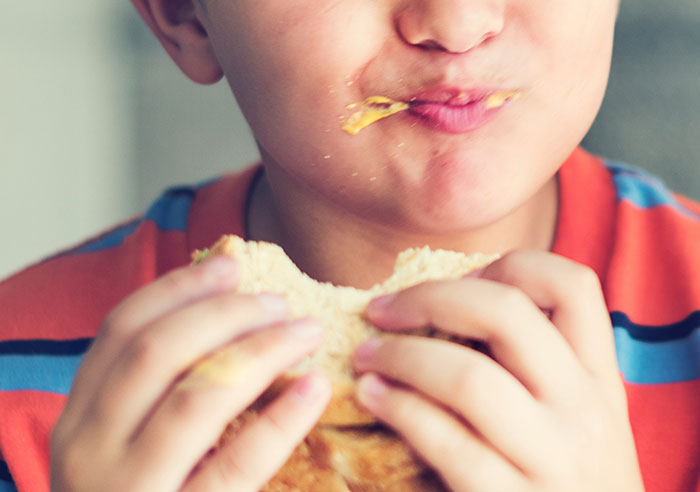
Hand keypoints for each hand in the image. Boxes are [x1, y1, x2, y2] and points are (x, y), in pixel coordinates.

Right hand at [51, 256, 330, 491]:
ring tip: (305, 331)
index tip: (231, 265)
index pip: (121, 329)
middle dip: (226, 313)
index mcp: (80, 419)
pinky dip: (281, 418)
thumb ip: (158, 388)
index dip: (178, 288)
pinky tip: (316, 388)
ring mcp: (130, 491)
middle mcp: (90, 451)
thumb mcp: (126, 443)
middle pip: (159, 351)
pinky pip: (236, 463)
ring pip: (197, 396)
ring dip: (259, 350)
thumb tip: (227, 309)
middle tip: (280, 301)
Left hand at [352, 250, 643, 491]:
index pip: (572, 284)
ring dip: (401, 355)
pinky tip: (374, 397)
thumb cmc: (563, 477)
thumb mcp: (572, 416)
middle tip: (383, 309)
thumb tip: (442, 306)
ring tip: (367, 355)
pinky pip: (445, 440)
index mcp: (598, 378)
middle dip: (428, 298)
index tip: (457, 281)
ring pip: (468, 376)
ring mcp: (553, 459)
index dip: (506, 264)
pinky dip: (397, 407)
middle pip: (506, 312)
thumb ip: (532, 364)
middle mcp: (585, 410)